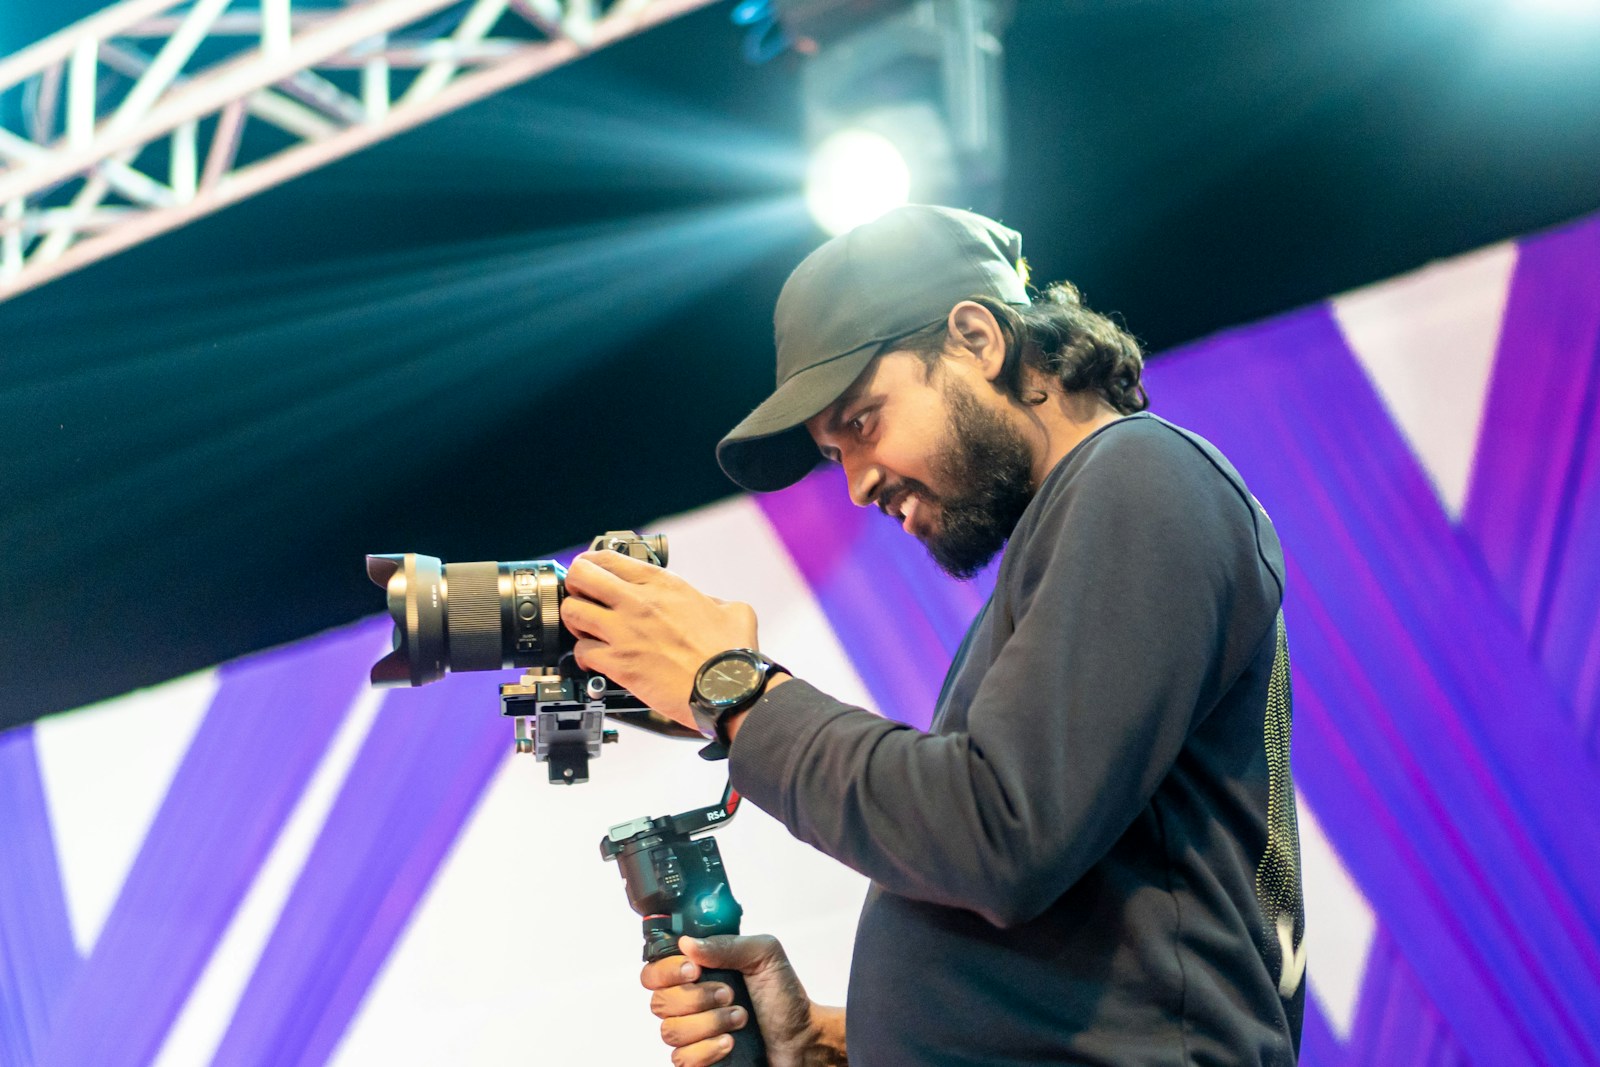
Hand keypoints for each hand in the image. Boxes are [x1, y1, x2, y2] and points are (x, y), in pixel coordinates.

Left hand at [560, 550, 758, 728]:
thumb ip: (709, 600)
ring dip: (575, 621)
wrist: (728, 689)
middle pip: (580, 576)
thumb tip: (704, 605)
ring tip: (586, 630)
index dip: (592, 563)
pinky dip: (583, 657)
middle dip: (575, 585)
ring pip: (572, 612)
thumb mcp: (731, 609)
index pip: (608, 558)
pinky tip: (595, 660)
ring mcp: (624, 632)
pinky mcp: (618, 664)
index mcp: (663, 584)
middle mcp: (637, 602)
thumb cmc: (731, 653)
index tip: (591, 572)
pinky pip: (581, 652)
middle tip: (583, 598)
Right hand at [642, 935, 844, 1066]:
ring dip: (709, 1024)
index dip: (667, 971)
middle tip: (729, 995)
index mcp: (698, 972)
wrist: (803, 1038)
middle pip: (658, 1002)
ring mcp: (691, 1033)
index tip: (694, 970)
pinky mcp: (698, 1060)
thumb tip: (688, 943)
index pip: (655, 970)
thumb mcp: (764, 955)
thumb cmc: (784, 997)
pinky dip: (707, 1050)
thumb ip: (727, 945)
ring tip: (740, 1018)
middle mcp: (689, 1002)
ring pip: (670, 1032)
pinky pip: (682, 1059)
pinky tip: (730, 1043)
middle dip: (696, 999)